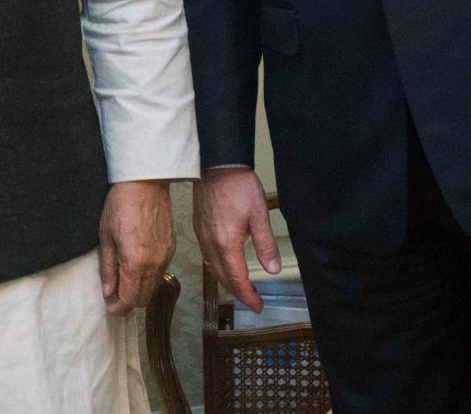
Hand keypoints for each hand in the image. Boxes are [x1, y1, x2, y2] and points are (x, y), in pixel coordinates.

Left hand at [97, 179, 174, 315]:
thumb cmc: (121, 205)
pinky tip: (138, 266)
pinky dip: (150, 276)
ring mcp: (165, 257)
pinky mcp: (172, 249)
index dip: (119, 308)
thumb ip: (108, 268)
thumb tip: (108, 290)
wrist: (145, 183)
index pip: (130, 299)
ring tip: (125, 280)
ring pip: (154, 287)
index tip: (110, 308)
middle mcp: (154, 264)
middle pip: (144, 299)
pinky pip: (161, 272)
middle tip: (116, 295)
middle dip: (130, 302)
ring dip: (140, 290)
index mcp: (135, 263)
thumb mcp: (106, 236)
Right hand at [192, 167, 281, 311]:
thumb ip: (265, 244)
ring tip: (241, 287)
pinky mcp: (198, 226)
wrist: (217, 163)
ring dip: (226, 282)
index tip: (257, 306)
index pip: (237, 279)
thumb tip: (273, 269)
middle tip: (252, 301)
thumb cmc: (238, 185)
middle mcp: (210, 242)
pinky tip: (224, 265)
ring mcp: (202, 235)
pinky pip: (206, 256)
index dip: (248, 296)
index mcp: (226, 242)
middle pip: (222, 277)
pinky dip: (216, 268)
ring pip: (212, 268)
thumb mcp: (259, 214)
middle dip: (238, 292)